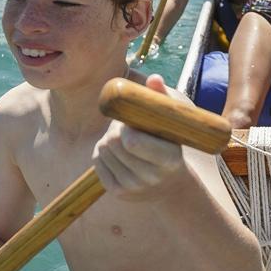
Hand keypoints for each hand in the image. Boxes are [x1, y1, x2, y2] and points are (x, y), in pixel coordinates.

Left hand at [94, 74, 191, 201]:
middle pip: (114, 143)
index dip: (125, 126)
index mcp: (169, 160)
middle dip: (115, 129)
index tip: (131, 121)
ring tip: (122, 137)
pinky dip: (102, 151)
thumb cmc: (171, 145)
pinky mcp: (119, 192)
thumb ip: (163, 100)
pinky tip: (116, 151)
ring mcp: (133, 188)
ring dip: (108, 138)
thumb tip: (154, 78)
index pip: (132, 141)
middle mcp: (151, 178)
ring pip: (103, 150)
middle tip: (124, 125)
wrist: (171, 186)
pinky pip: (97, 162)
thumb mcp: (173, 124)